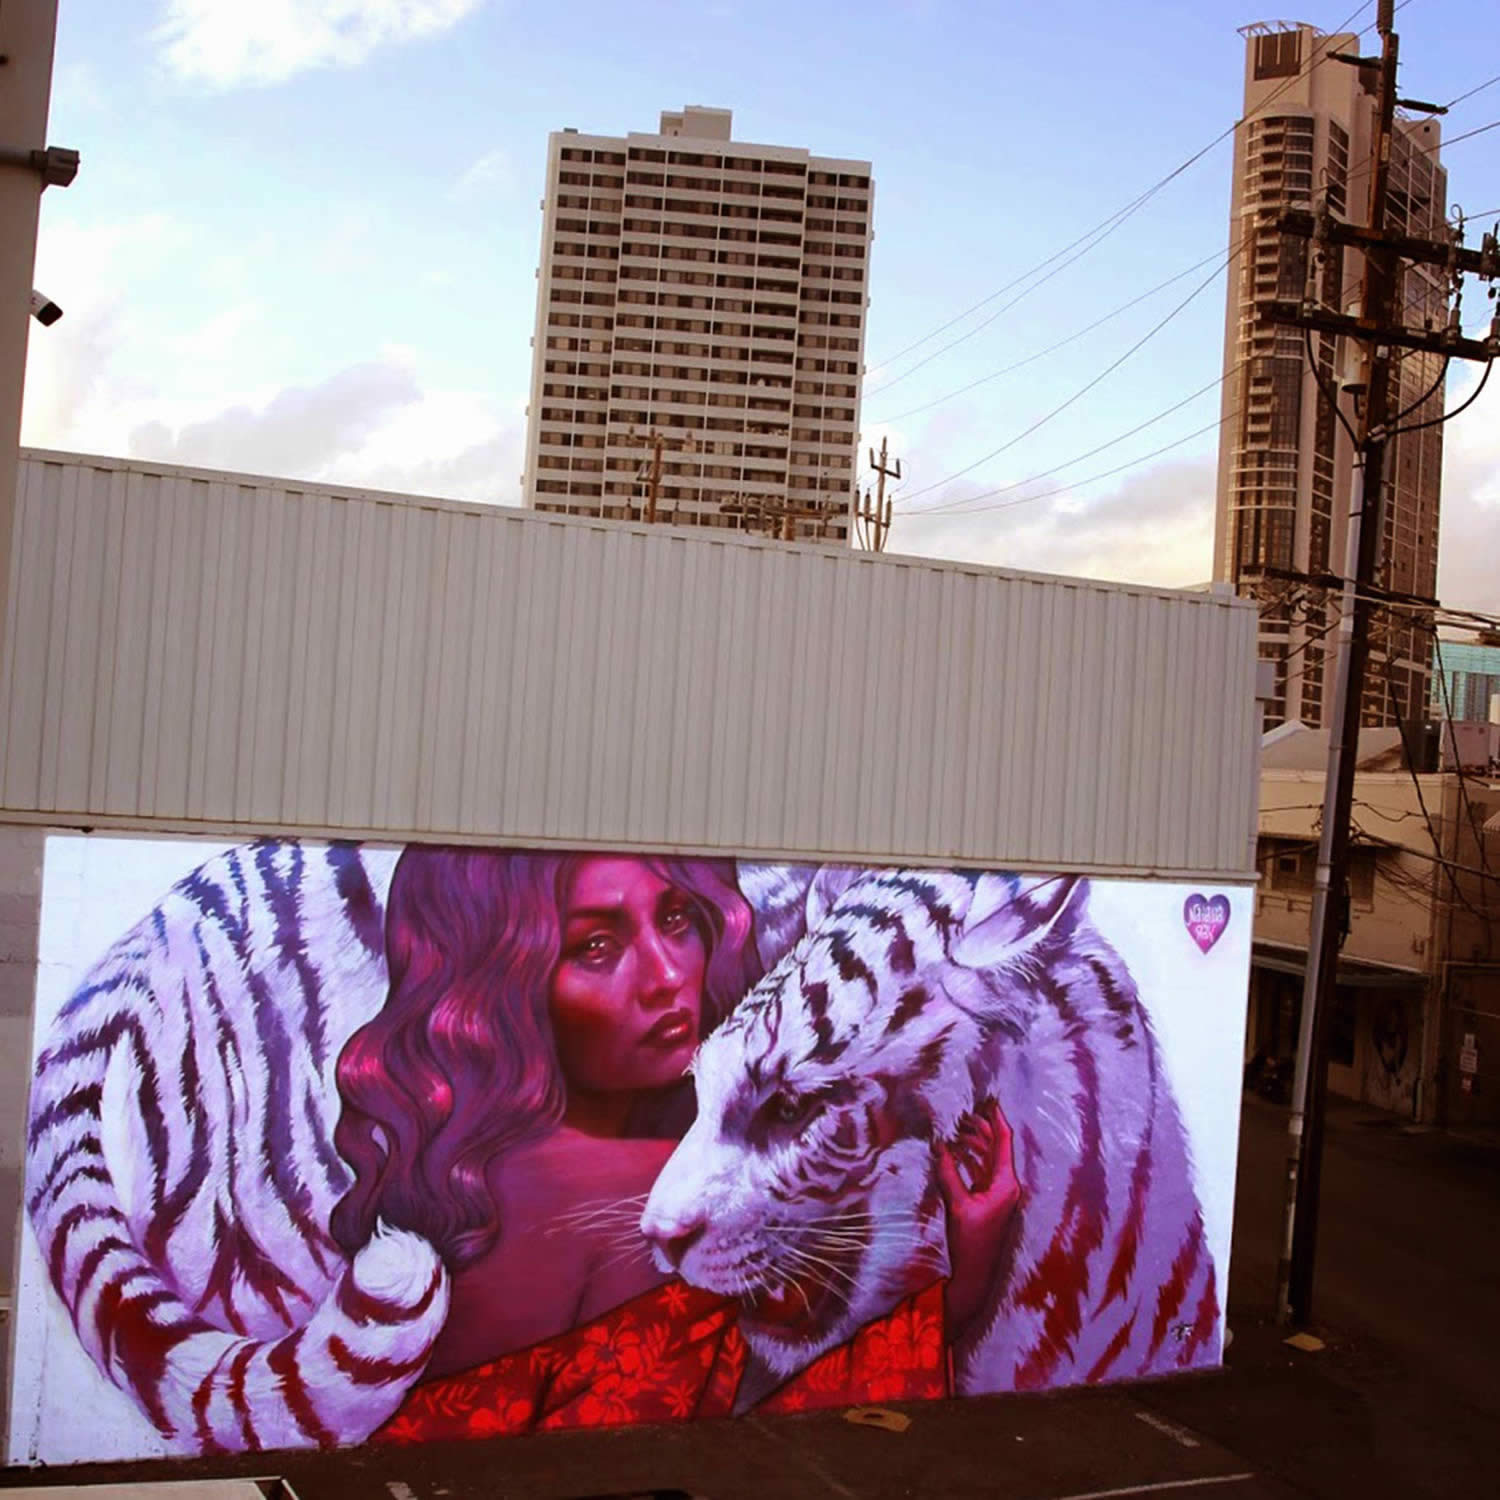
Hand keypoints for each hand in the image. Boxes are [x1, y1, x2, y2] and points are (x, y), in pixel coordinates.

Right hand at [934, 1097, 1021, 1342]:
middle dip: (981, 1127)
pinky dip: (970, 1159)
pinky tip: (956, 1151)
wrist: (975, 1275)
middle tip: (964, 1110)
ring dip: (974, 1143)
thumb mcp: (957, 1205)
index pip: (1003, 1142)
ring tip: (957, 1127)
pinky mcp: (989, 1202)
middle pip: (996, 1147)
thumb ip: (948, 1172)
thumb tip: (939, 1145)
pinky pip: (981, 1171)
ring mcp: (999, 1194)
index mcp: (1006, 1184)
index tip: (989, 1099)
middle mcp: (1007, 1186)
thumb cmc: (970, 1242)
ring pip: (988, 1159)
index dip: (996, 1118)